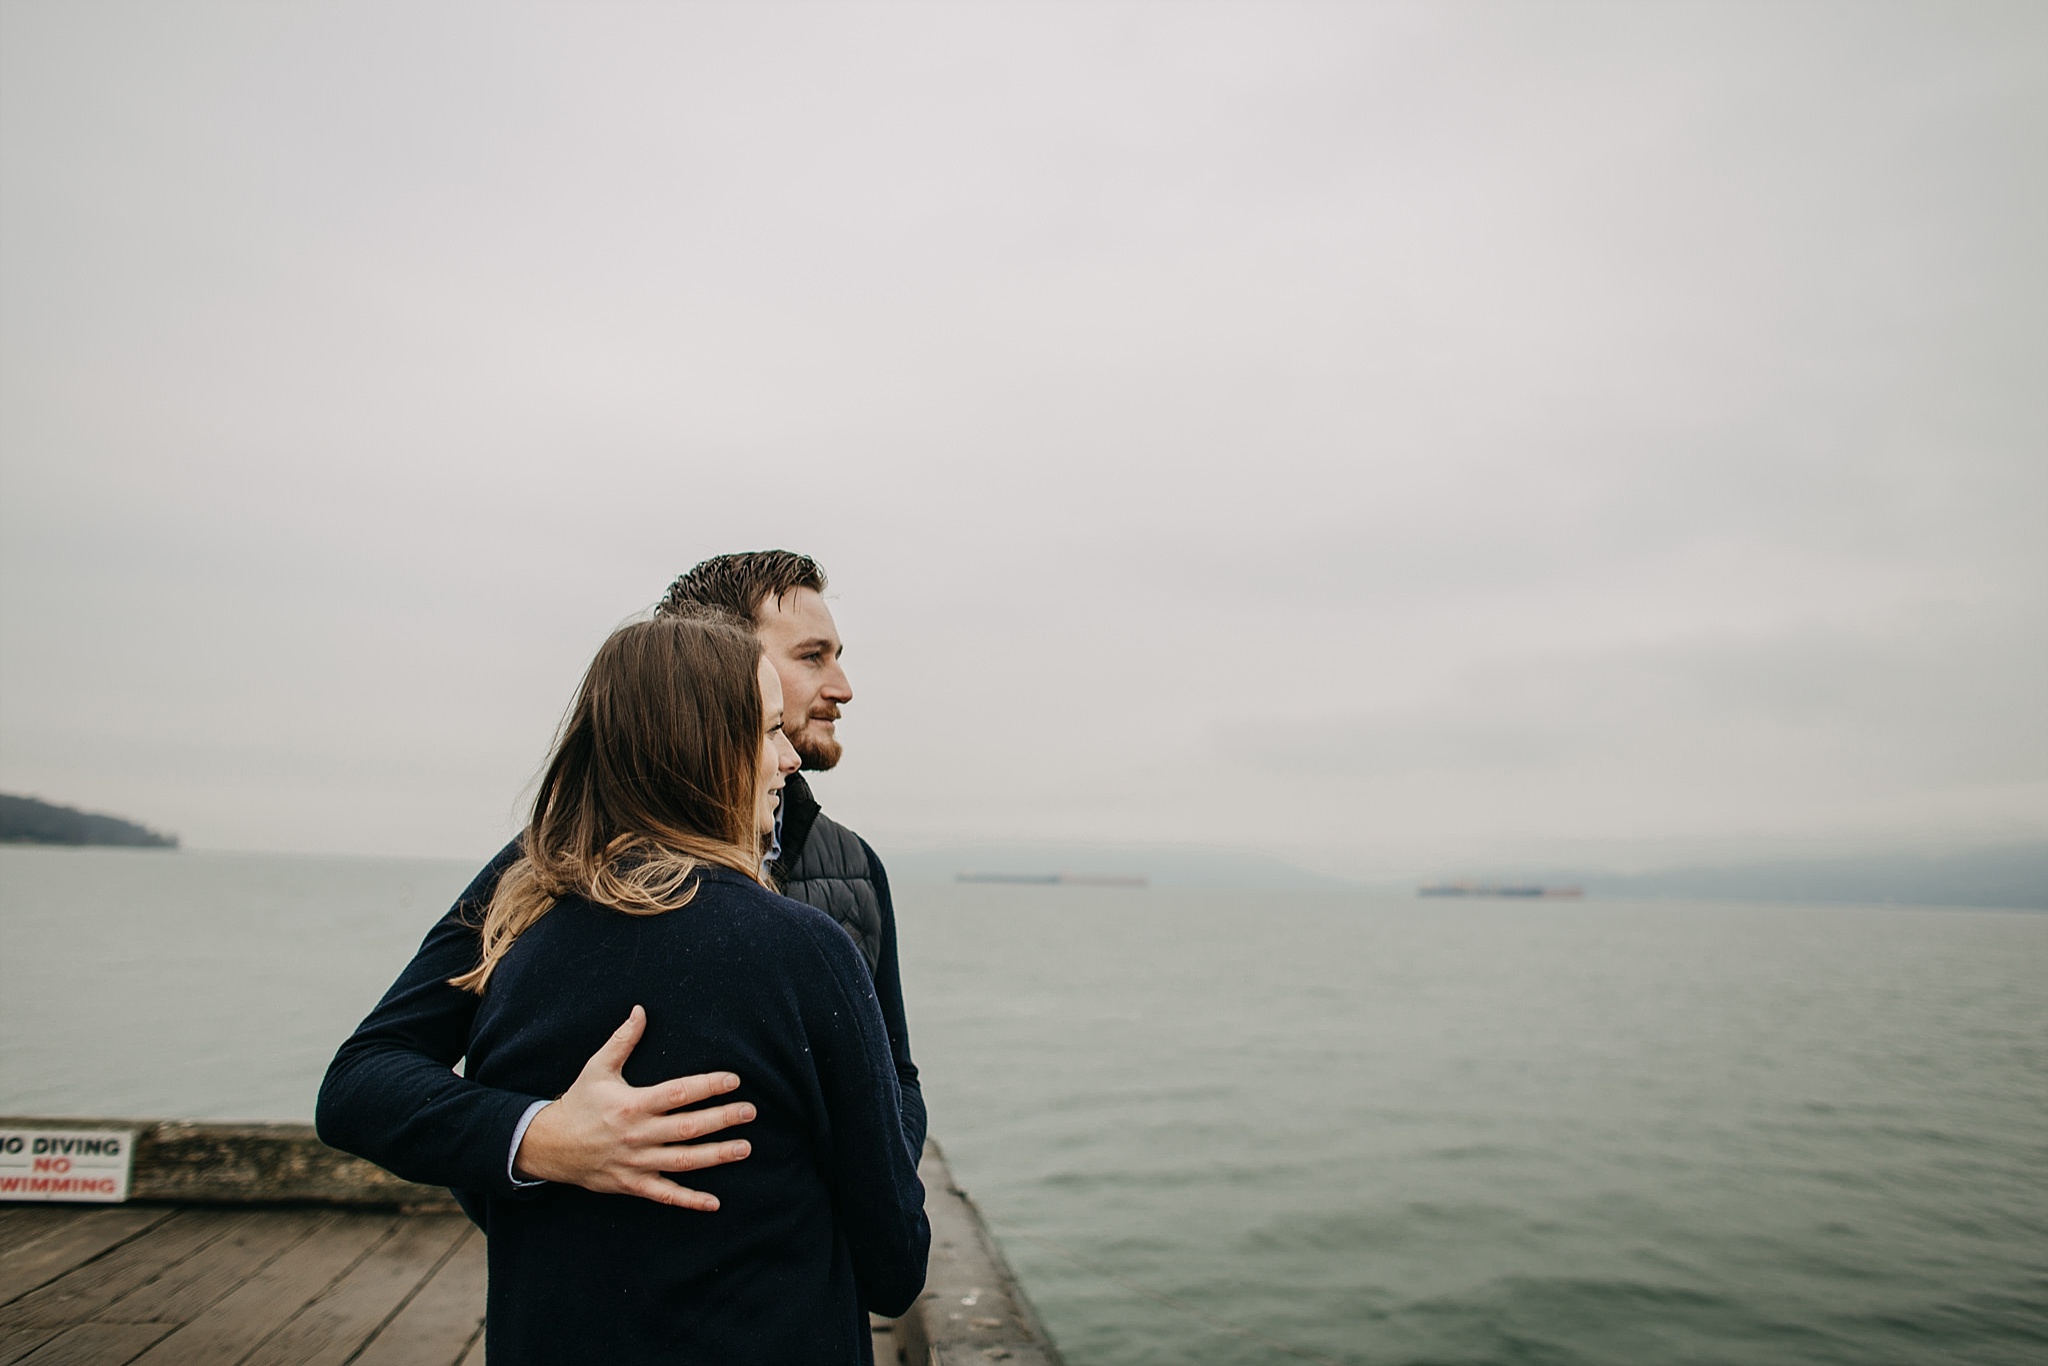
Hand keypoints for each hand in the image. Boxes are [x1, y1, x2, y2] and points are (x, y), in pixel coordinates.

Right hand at [512, 1004, 754, 1209]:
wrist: (550, 1145)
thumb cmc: (579, 1103)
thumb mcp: (597, 1068)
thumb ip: (622, 1040)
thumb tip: (640, 1010)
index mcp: (632, 1105)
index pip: (678, 1093)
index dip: (708, 1086)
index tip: (733, 1080)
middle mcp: (637, 1135)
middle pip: (687, 1127)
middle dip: (722, 1119)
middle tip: (749, 1112)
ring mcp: (636, 1163)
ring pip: (683, 1161)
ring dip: (716, 1156)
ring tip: (744, 1148)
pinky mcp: (633, 1184)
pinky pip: (665, 1194)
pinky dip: (689, 1201)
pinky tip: (714, 1203)